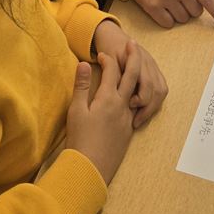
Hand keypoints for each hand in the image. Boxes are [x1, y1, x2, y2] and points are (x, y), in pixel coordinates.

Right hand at [66, 45, 140, 183]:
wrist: (89, 170)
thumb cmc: (80, 139)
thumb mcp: (76, 110)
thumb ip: (82, 85)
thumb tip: (83, 63)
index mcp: (108, 98)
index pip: (112, 70)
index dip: (107, 59)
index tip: (101, 54)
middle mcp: (122, 106)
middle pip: (132, 76)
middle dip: (133, 57)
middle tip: (132, 44)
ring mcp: (127, 119)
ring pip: (137, 91)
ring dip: (137, 76)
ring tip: (136, 66)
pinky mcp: (128, 130)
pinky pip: (136, 107)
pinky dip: (136, 95)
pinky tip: (132, 96)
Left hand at [92, 20, 167, 126]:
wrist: (112, 35)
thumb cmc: (108, 50)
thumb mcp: (108, 61)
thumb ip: (114, 74)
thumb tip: (115, 92)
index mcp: (138, 59)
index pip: (147, 83)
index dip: (140, 99)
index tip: (129, 107)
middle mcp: (149, 62)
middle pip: (158, 89)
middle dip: (148, 108)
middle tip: (135, 121)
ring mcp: (153, 65)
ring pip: (162, 90)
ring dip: (153, 106)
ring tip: (139, 118)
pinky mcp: (155, 70)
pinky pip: (162, 88)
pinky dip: (156, 101)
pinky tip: (144, 109)